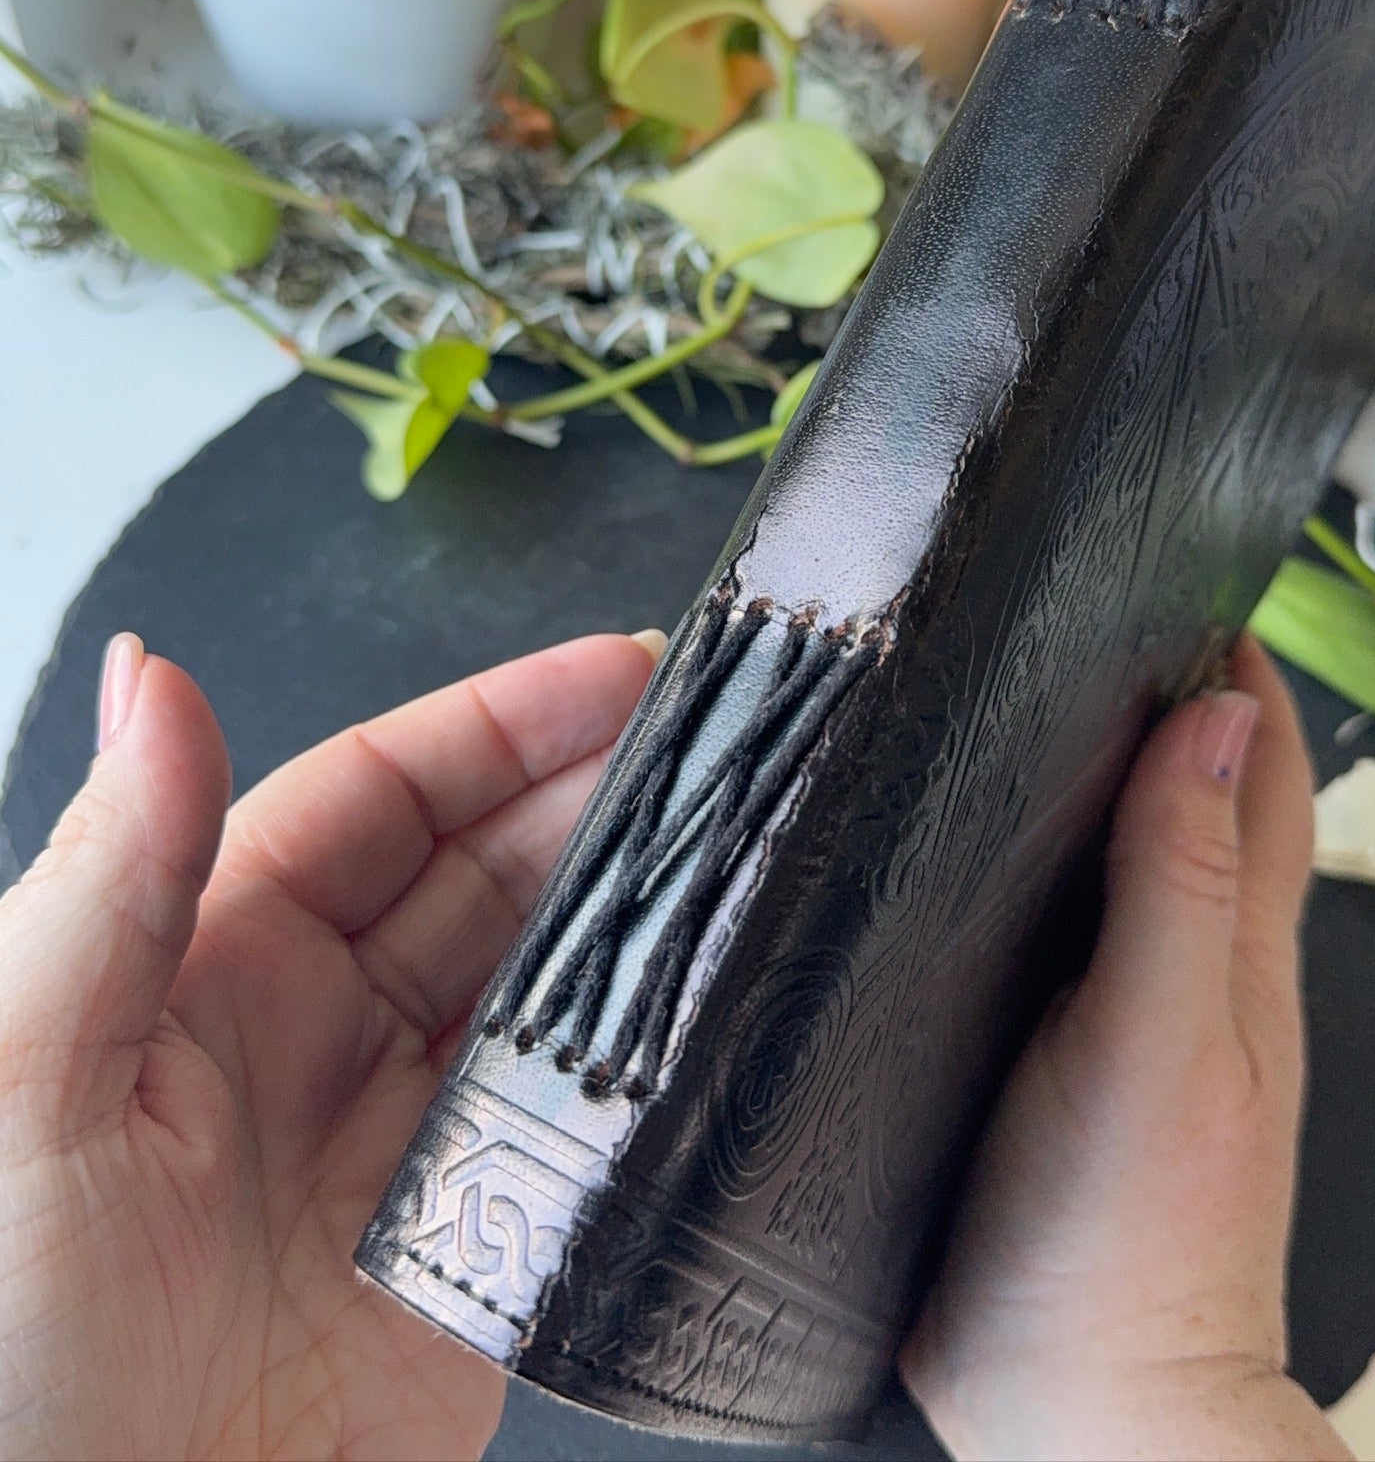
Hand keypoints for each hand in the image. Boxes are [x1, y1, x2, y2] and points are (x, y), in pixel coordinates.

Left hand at [0, 627, 662, 1461]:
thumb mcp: (19, 1081)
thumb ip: (112, 877)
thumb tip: (152, 675)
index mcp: (209, 961)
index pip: (383, 794)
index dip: (504, 723)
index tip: (619, 668)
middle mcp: (318, 1036)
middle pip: (489, 871)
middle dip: (603, 792)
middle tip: (724, 740)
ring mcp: (404, 1145)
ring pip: (554, 986)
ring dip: (645, 913)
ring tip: (749, 842)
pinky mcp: (473, 1259)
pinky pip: (586, 1136)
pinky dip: (656, 1069)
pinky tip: (716, 1011)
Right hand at [903, 635, 1350, 1461]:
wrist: (1076, 1412)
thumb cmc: (1130, 1249)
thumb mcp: (1159, 1040)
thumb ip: (1182, 882)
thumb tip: (1214, 720)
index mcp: (1233, 947)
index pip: (1253, 761)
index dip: (1225, 658)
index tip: (1165, 572)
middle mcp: (1183, 968)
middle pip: (1186, 793)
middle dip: (1148, 693)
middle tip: (1065, 613)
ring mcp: (1110, 1016)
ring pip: (1109, 857)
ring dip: (1077, 775)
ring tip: (997, 700)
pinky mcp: (1034, 1061)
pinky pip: (1036, 933)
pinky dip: (1015, 868)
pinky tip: (942, 853)